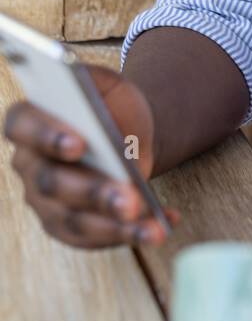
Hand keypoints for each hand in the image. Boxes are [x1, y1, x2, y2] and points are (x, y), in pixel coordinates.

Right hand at [3, 65, 179, 248]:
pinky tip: (158, 227)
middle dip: (93, 193)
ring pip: (73, 219)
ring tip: (151, 228)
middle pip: (52, 182)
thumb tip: (93, 103)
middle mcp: (28, 164)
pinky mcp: (65, 226)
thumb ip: (94, 83)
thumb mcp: (107, 84)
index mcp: (28, 120)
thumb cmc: (110, 106)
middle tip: (128, 200)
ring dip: (114, 226)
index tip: (79, 144)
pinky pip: (93, 237)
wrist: (126, 135)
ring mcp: (43, 200)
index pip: (23, 127)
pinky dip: (129, 235)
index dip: (47, 136)